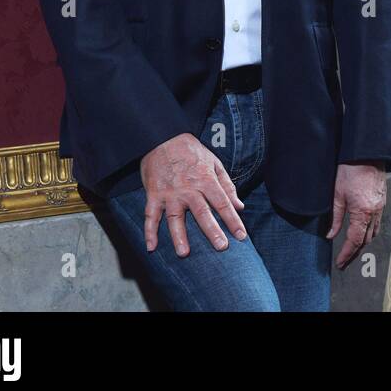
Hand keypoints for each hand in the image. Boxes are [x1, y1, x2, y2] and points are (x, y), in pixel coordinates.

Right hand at [140, 133, 246, 256]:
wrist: (164, 138)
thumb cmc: (192, 152)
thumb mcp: (214, 163)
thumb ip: (227, 185)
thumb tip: (240, 206)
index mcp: (206, 180)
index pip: (223, 203)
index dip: (233, 220)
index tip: (241, 236)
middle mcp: (188, 189)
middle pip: (202, 213)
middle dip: (212, 231)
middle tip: (221, 247)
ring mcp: (170, 193)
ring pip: (175, 217)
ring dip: (179, 236)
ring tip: (184, 253)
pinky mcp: (154, 194)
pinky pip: (150, 215)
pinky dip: (149, 231)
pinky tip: (151, 246)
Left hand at [328, 161, 385, 269]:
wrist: (366, 154)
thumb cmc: (351, 170)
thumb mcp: (337, 195)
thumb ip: (335, 218)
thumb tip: (331, 234)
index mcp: (362, 212)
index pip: (354, 240)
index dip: (347, 254)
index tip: (340, 263)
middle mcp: (374, 212)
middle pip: (366, 240)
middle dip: (355, 253)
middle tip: (345, 261)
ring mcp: (380, 207)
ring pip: (374, 232)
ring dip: (363, 243)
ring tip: (353, 250)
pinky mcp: (382, 201)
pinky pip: (377, 223)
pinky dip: (370, 231)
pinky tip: (363, 232)